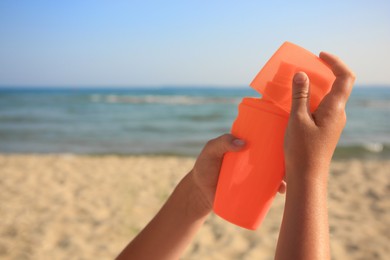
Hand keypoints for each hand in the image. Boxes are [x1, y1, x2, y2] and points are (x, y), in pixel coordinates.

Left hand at [190, 134, 286, 210]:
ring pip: (275, 173)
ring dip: (285, 175)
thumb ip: (222, 143)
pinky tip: (282, 190)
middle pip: (276, 158)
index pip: (268, 139)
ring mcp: (255, 176)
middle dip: (287, 159)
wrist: (200, 191)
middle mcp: (256, 160)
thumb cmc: (205, 166)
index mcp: (249, 146)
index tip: (289, 139)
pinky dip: (278, 188)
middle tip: (287, 162)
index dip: (281, 138)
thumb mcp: (211, 150)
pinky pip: (269, 189)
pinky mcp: (253, 190)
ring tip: (284, 177)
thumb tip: (243, 144)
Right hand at [284, 52, 354, 181]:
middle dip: (321, 73)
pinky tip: (295, 104)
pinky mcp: (325, 130)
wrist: (307, 177)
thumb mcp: (297, 120)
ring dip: (314, 88)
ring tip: (295, 85)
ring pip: (328, 98)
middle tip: (302, 69)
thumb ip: (300, 96)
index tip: (319, 55)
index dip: (335, 62)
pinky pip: (321, 108)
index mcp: (335, 109)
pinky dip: (311, 100)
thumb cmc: (302, 150)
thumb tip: (302, 74)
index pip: (345, 77)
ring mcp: (332, 123)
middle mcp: (338, 114)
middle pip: (337, 86)